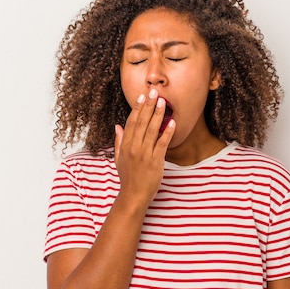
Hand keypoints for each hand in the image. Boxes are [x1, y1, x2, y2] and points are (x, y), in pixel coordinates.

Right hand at [114, 89, 175, 205]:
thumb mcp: (118, 159)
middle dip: (149, 106)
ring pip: (152, 130)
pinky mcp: (155, 162)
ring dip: (158, 115)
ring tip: (163, 102)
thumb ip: (119, 141)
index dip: (137, 108)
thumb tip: (117, 126)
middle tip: (155, 92)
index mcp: (126, 145)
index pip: (131, 122)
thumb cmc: (127, 178)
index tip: (143, 97)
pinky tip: (172, 122)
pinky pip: (162, 144)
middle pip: (141, 122)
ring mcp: (144, 154)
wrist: (133, 196)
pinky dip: (167, 133)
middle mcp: (134, 148)